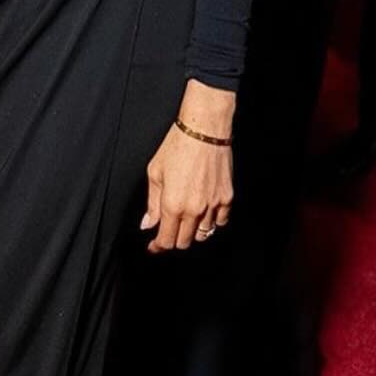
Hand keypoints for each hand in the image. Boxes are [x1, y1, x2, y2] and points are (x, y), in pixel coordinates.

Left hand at [141, 80, 234, 252]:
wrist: (205, 129)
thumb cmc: (177, 146)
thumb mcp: (155, 172)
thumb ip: (152, 203)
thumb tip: (148, 223)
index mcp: (172, 204)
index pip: (166, 240)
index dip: (158, 246)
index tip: (154, 246)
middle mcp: (194, 209)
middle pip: (185, 241)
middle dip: (174, 239)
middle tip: (168, 230)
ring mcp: (213, 205)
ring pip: (203, 234)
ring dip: (193, 232)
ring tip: (186, 219)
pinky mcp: (226, 198)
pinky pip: (220, 222)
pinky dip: (211, 222)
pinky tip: (204, 212)